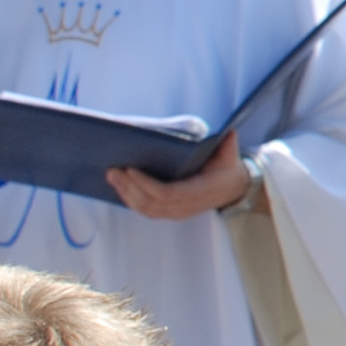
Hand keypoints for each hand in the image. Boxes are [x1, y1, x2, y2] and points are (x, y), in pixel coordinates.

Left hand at [108, 128, 254, 219]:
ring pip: (145, 209)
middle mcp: (186, 206)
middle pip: (150, 203)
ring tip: (112, 177)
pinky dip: (131, 199)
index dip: (146, 184)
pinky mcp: (170, 212)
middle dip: (129, 187)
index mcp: (199, 192)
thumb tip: (229, 133)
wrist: (233, 189)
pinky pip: (147, 210)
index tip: (131, 169)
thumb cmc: (227, 169)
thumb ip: (228, 144)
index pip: (167, 193)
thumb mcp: (230, 155)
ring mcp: (177, 212)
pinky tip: (120, 187)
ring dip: (126, 194)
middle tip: (113, 170)